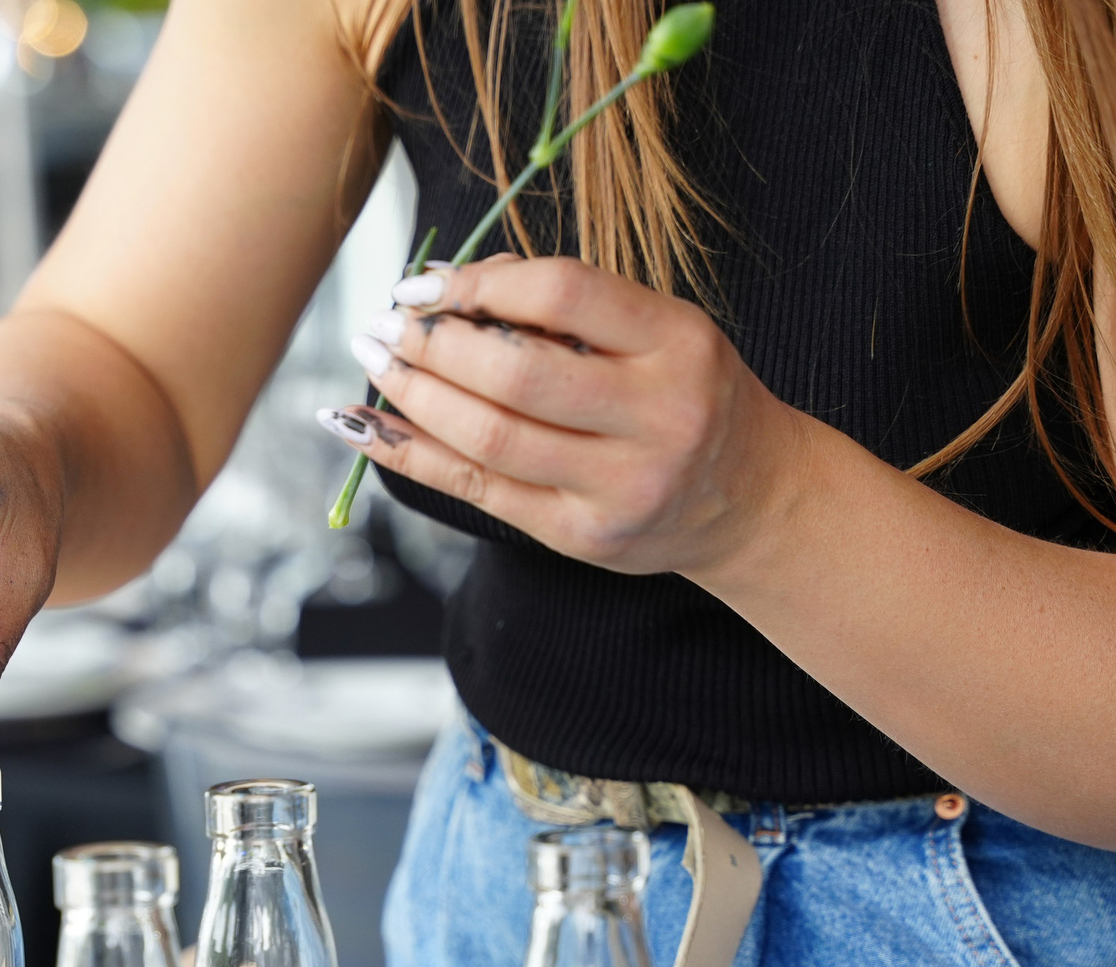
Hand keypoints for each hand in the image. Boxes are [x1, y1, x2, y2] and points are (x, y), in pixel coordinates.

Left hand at [316, 255, 803, 581]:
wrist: (749, 498)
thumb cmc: (687, 393)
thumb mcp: (660, 329)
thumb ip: (569, 303)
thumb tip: (444, 282)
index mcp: (678, 344)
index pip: (564, 294)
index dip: (479, 282)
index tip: (423, 283)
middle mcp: (656, 416)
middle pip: (517, 375)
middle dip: (433, 345)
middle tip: (385, 324)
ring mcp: (619, 485)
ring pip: (491, 438)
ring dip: (414, 397)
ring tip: (375, 362)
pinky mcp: (580, 536)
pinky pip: (479, 490)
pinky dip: (412, 455)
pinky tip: (366, 427)